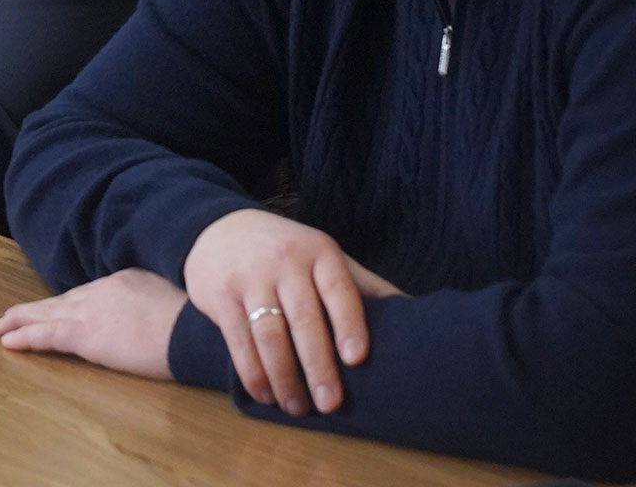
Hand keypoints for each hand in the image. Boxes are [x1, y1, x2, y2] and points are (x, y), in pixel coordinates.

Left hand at [0, 268, 186, 379]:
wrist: (197, 330)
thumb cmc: (200, 324)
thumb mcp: (180, 301)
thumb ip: (159, 304)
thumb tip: (160, 314)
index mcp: (127, 279)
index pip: (90, 292)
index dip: (70, 302)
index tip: (56, 308)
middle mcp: (104, 290)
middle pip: (64, 300)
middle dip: (38, 308)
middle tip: (14, 314)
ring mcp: (93, 311)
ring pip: (48, 314)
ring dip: (22, 320)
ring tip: (2, 327)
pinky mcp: (87, 336)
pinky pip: (47, 335)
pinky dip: (25, 337)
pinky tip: (8, 341)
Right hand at [182, 208, 404, 416]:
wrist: (219, 229)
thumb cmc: (286, 252)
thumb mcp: (324, 256)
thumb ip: (364, 285)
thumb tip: (417, 315)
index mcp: (318, 252)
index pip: (338, 289)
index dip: (349, 323)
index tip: (358, 358)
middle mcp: (283, 262)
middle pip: (303, 320)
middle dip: (318, 366)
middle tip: (331, 404)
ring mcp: (248, 278)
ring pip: (268, 335)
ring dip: (284, 378)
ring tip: (297, 407)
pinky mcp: (219, 296)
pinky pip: (238, 341)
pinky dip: (253, 373)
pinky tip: (265, 394)